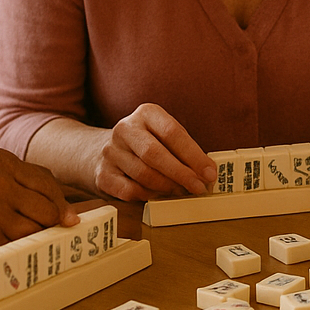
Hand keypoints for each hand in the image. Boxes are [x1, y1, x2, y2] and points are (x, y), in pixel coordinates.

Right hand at [0, 149, 78, 280]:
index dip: (61, 205)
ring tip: (6, 239)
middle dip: (46, 225)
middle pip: (48, 209)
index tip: (69, 219)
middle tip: (34, 233)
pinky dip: (10, 253)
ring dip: (28, 241)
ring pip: (35, 231)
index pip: (47, 183)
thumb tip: (70, 214)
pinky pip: (15, 249)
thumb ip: (22, 187)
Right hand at [95, 103, 213, 200]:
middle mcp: (125, 129)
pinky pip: (129, 190)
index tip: (210, 173)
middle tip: (199, 188)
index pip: (172, 132)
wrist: (99, 151)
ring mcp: (110, 151)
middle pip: (155, 154)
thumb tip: (208, 172)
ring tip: (182, 192)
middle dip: (181, 174)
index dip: (194, 155)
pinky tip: (159, 195)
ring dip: (167, 187)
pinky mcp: (102, 174)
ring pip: (143, 174)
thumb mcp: (163, 135)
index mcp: (146, 113)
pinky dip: (148, 195)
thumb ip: (183, 149)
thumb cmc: (146, 143)